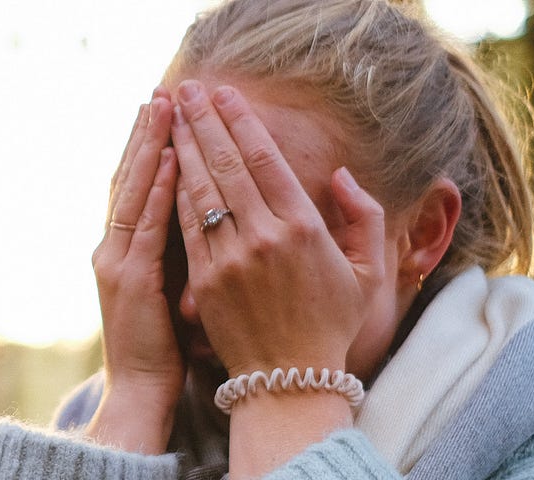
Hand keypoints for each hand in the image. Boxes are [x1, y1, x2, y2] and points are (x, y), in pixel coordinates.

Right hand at [82, 90, 180, 453]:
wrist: (138, 392)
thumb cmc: (159, 350)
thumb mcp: (162, 293)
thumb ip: (170, 254)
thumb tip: (193, 220)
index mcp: (121, 251)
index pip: (133, 187)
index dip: (145, 147)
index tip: (161, 112)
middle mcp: (112, 249)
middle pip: (127, 178)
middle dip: (144, 133)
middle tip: (160, 93)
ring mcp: (118, 262)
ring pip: (133, 191)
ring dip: (150, 147)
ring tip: (164, 108)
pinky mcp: (133, 280)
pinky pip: (148, 225)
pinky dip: (160, 189)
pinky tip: (173, 159)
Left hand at [168, 80, 392, 476]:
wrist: (289, 380)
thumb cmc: (331, 324)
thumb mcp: (368, 271)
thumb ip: (363, 217)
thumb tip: (341, 175)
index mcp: (304, 229)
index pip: (266, 161)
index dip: (242, 124)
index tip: (226, 96)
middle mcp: (264, 238)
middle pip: (227, 166)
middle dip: (205, 123)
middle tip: (188, 90)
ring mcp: (229, 259)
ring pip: (200, 191)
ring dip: (183, 149)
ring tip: (171, 117)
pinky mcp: (203, 280)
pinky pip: (185, 226)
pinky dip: (174, 192)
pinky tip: (165, 166)